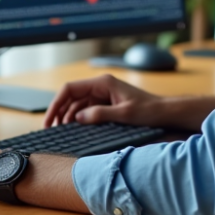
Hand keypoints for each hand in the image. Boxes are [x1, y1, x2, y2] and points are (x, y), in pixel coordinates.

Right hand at [44, 74, 164, 127]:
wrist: (165, 112)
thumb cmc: (149, 111)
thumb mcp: (124, 114)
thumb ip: (100, 115)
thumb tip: (77, 118)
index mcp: (103, 83)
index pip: (70, 89)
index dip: (56, 103)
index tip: (49, 120)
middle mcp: (101, 86)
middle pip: (71, 96)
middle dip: (59, 111)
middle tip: (51, 129)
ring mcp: (103, 94)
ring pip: (78, 103)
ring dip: (68, 116)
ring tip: (61, 131)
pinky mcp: (107, 103)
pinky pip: (87, 109)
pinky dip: (79, 118)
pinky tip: (75, 129)